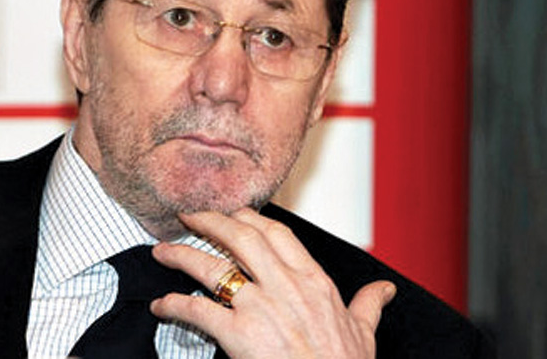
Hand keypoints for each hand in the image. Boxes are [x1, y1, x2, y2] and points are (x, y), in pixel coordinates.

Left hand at [149, 208, 395, 358]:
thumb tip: (384, 289)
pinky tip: (162, 304)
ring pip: (213, 267)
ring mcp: (261, 308)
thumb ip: (368, 305)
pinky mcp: (239, 334)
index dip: (251, 218)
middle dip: (210, 221)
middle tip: (190, 215)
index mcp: (314, 282)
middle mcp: (285, 286)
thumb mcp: (363, 333)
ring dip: (182, 255)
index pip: (277, 234)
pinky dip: (174, 304)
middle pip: (240, 238)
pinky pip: (198, 310)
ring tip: (163, 250)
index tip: (234, 213)